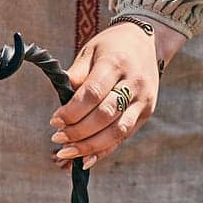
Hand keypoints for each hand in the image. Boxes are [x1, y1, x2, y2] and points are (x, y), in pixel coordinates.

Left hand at [51, 19, 185, 169]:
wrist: (148, 42)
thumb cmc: (111, 47)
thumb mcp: (91, 50)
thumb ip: (77, 74)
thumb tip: (63, 101)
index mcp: (117, 63)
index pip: (93, 93)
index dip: (72, 111)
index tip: (54, 120)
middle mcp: (134, 83)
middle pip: (105, 115)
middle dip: (78, 131)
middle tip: (57, 138)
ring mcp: (143, 100)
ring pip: (116, 131)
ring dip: (89, 146)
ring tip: (66, 151)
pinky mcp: (146, 112)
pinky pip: (123, 137)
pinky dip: (103, 151)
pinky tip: (84, 160)